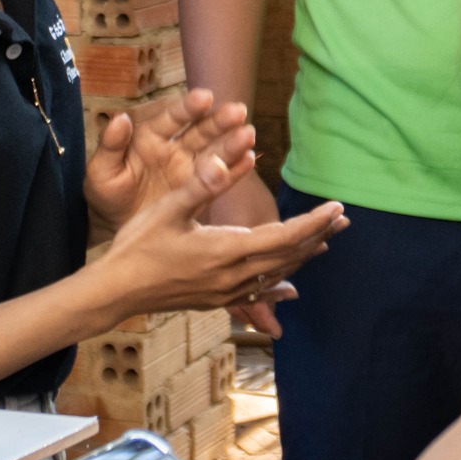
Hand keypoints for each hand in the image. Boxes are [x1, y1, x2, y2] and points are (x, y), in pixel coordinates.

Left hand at [86, 87, 253, 224]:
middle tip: (238, 111)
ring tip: (249, 135)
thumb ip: (111, 146)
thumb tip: (121, 118)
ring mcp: (190, 170)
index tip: (205, 96)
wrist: (114, 228)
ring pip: (215, 152)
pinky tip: (249, 161)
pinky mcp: (200, 192)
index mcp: (151, 137)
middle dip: (219, 121)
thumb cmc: (104, 194)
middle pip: (201, 131)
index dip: (188, 108)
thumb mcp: (100, 171)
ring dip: (232, 143)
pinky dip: (234, 171)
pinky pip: (219, 180)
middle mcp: (175, 149)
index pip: (172, 118)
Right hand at [98, 138, 344, 316]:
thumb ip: (203, 185)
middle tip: (344, 219)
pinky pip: (259, 291)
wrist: (117, 291)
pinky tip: (290, 287)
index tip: (336, 207)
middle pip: (288, 257)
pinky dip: (280, 283)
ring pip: (277, 275)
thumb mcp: (168, 209)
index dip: (313, 223)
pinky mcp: (216, 299)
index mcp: (225, 251)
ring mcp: (226, 291)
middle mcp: (232, 276)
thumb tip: (228, 160)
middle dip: (317, 236)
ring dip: (303, 256)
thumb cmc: (138, 245)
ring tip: (326, 240)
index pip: (283, 237)